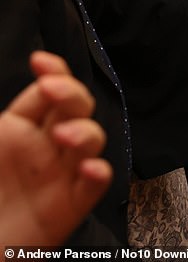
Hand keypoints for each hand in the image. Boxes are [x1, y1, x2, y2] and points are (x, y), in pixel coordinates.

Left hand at [0, 51, 111, 246]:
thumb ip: (0, 125)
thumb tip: (21, 95)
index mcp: (19, 130)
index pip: (47, 94)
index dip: (53, 73)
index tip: (41, 62)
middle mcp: (45, 148)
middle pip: (75, 110)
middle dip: (71, 94)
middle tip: (54, 90)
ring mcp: (61, 175)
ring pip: (90, 141)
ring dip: (84, 133)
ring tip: (64, 136)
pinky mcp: (70, 206)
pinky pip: (93, 186)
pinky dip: (97, 175)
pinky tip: (89, 169)